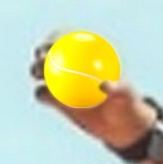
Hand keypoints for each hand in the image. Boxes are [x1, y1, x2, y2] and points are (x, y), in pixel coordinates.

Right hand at [29, 31, 154, 151]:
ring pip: (41, 72)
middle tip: (43, 57)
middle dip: (42, 51)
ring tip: (38, 75)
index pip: (69, 40)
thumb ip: (117, 89)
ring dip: (36, 71)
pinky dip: (42, 95)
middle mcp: (70, 67)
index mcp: (86, 57)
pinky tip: (45, 96)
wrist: (121, 126)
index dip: (58, 36)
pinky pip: (44, 95)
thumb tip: (104, 84)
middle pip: (50, 53)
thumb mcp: (126, 96)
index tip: (57, 41)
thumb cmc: (126, 104)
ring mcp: (61, 83)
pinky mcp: (56, 101)